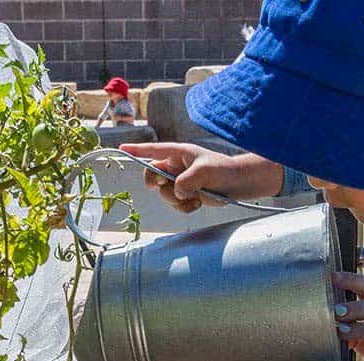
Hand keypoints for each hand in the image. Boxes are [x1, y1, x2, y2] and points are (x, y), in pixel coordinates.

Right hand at [119, 143, 284, 211]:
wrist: (241, 184)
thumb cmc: (224, 170)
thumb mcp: (204, 172)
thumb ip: (185, 181)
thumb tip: (176, 192)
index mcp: (179, 153)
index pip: (153, 150)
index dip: (137, 150)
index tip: (122, 149)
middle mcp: (177, 166)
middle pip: (152, 175)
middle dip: (156, 183)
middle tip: (161, 185)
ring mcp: (181, 181)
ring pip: (164, 193)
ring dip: (175, 199)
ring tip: (193, 198)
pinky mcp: (187, 195)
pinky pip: (175, 205)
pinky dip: (183, 208)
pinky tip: (197, 204)